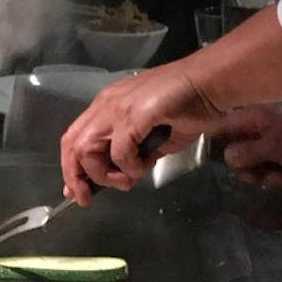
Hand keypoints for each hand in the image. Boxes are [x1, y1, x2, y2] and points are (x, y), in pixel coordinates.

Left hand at [60, 61, 217, 202]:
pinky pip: (120, 152)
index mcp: (108, 106)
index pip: (75, 137)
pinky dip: (130, 167)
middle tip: (88, 197)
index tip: (77, 191)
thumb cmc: (190, 105)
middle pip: (72, 144)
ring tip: (127, 180)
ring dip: (103, 174)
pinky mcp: (133, 115)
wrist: (210, 83)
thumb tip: (128, 175)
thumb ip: (137, 153)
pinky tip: (145, 166)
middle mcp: (106, 104)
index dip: (71, 167)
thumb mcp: (156, 136)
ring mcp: (117, 108)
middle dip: (76, 177)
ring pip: (87, 149)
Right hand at [217, 92, 281, 189]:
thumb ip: (247, 153)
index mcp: (249, 123)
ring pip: (261, 170)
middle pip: (241, 160)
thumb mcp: (273, 147)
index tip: (226, 165)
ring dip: (275, 180)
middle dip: (256, 175)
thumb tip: (226, 157)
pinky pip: (279, 173)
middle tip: (268, 178)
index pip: (220, 132)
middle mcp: (258, 132)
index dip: (217, 149)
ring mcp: (274, 145)